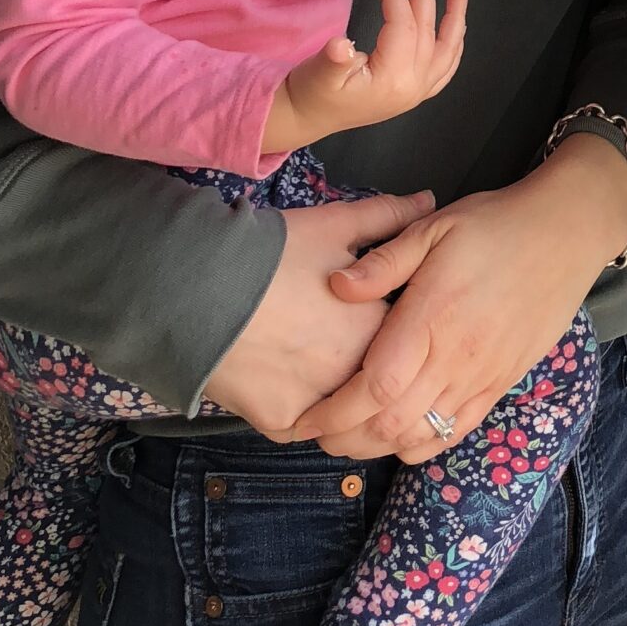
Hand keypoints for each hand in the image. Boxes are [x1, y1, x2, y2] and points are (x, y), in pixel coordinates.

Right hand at [203, 190, 430, 438]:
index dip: (393, 320)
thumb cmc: (273, 252)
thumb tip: (429, 199)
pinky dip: (304, 412)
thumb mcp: (336, 224)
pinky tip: (294, 384)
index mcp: (380, 328)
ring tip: (319, 362)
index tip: (371, 307)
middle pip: (376, 374)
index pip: (408, 335)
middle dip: (371, 360)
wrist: (197, 287)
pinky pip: (305, 426)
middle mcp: (358, 374)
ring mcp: (321, 405)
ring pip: (346, 410)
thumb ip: (390, 216)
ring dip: (343, 395)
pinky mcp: (281, 423)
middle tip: (340, 334)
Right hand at [263, 0, 468, 151]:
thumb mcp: (317, 73)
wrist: (309, 118)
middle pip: (427, 31)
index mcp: (392, 80)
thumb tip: (341, 45)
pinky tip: (457, 25)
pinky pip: (445, 67)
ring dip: (455, 15)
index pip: (403, 26)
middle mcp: (413, 87)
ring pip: (447, 49)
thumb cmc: (311, 92)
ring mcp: (417, 92)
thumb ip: (334, 59)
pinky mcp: (414, 94)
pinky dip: (454, 43)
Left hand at [289, 140, 626, 462]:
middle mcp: (457, 357)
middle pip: (392, 422)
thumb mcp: (435, 227)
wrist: (566, 234)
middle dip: (346, 437)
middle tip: (316, 433)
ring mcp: (483, 376)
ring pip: (423, 435)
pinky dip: (423, 444)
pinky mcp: (502, 383)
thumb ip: (384, 261)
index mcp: (433, 317)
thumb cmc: (496, 225)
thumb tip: (335, 285)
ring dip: (380, 446)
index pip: (375, 385)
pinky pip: (458, 431)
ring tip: (350, 439)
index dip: (334, 411)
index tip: (304, 417)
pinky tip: (401, 437)